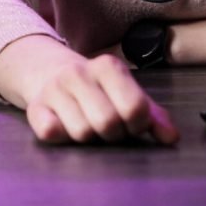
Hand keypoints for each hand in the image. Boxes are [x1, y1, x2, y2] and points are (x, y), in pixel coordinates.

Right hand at [0, 35, 178, 145]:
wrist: (50, 72)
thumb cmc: (97, 90)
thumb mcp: (127, 94)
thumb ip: (153, 115)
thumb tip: (170, 137)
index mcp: (108, 67)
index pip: (135, 108)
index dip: (137, 125)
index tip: (131, 123)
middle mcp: (78, 73)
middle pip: (107, 123)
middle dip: (112, 134)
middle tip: (108, 127)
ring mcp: (54, 88)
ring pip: (82, 133)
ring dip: (88, 138)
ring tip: (86, 125)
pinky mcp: (35, 106)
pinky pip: (51, 132)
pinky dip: (61, 137)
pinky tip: (64, 126)